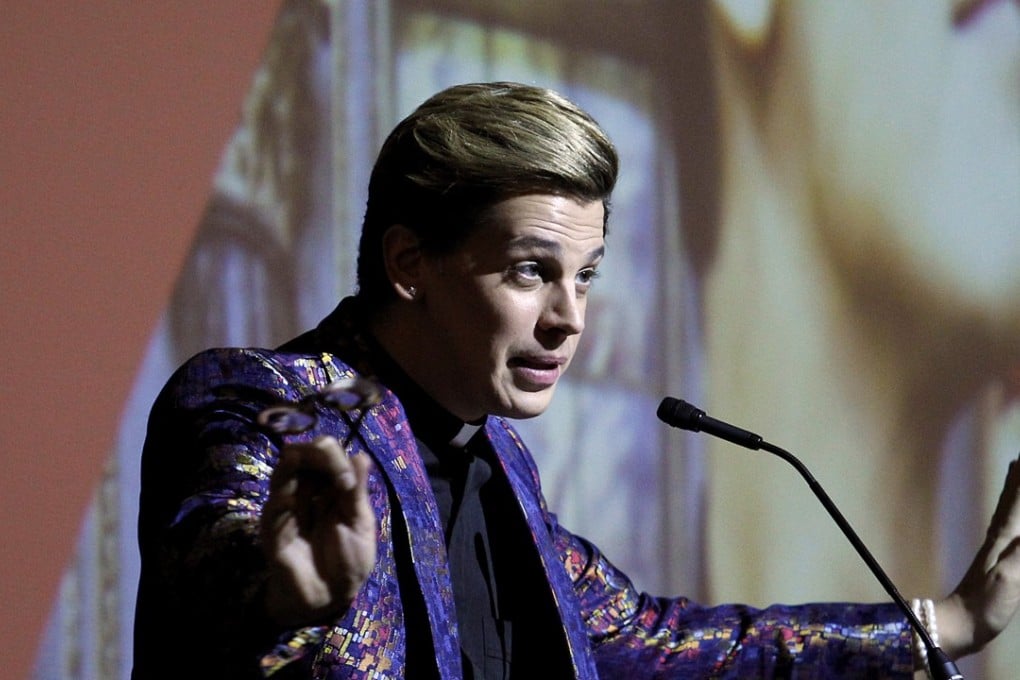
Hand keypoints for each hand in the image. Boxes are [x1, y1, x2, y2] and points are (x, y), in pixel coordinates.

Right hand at [261, 435, 375, 625]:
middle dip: (319, 456)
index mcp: (330, 487)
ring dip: (293, 464)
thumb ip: (357, 492)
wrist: (331, 596)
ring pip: (283, 474)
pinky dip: (280, 500)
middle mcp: (306, 492)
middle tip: (340, 479)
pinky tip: (289, 498)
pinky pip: (273, 510)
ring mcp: (287, 508)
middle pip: (303, 455)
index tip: (349, 483)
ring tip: (301, 459)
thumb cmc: (348, 559)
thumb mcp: (359, 523)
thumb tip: (361, 455)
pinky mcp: (273, 530)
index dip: (336, 458)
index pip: (326, 454)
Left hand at [936, 453, 1019, 658]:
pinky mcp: (999, 560)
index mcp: (1006, 539)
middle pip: (1014, 500)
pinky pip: (1011, 526)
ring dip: (1016, 489)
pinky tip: (1013, 513)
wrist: (960, 624)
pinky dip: (1014, 510)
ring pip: (1011, 510)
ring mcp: (999, 548)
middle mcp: (1002, 538)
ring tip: (1017, 469)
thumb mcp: (1008, 581)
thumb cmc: (984, 606)